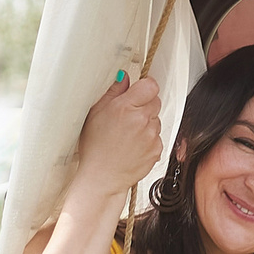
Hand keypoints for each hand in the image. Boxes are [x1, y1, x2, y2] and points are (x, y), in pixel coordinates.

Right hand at [76, 73, 163, 201]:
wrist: (103, 176)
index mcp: (125, 107)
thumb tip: (124, 77)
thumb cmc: (95, 146)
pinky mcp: (158, 149)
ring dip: (147, 122)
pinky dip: (149, 138)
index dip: (145, 86)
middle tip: (129, 114)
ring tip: (129, 133)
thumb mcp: (95, 112)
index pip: (150, 85)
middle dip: (144, 104)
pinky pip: (158, 136)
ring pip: (157, 119)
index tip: (140, 90)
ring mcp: (152, 136)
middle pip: (155, 101)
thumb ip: (113, 92)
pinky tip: (134, 144)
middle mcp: (141, 120)